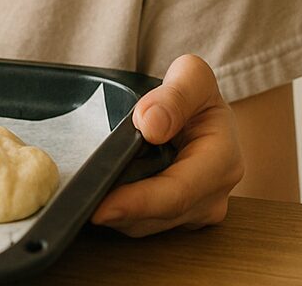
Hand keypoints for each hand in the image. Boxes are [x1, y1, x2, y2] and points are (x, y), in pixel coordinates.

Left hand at [90, 53, 244, 236]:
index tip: (102, 207)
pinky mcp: (177, 219)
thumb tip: (152, 125)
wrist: (196, 111)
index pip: (177, 192)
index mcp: (223, 161)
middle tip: (79, 205)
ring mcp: (196, 211)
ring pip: (148, 225)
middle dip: (119, 213)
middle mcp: (213, 195)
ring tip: (86, 199)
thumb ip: (175, 95)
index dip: (138, 203)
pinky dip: (120, 213)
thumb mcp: (191, 76)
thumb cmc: (194, 93)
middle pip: (159, 215)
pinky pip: (143, 223)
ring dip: (117, 216)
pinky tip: (99, 199)